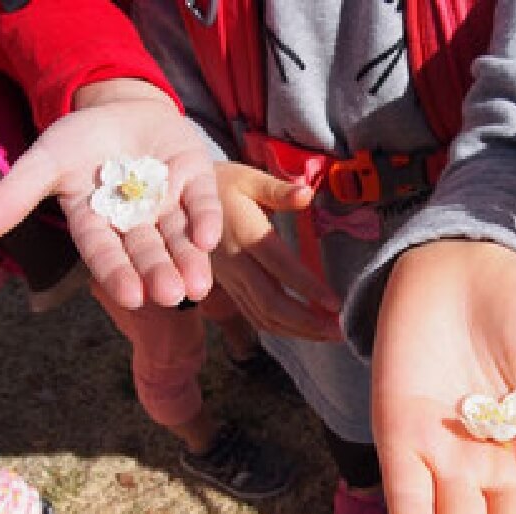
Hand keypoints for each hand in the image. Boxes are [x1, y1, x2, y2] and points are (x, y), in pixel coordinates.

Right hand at [0, 79, 220, 307]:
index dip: (117, 273)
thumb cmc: (80, 140)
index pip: (105, 252)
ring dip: (189, 260)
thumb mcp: (45, 161)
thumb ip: (15, 195)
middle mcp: (136, 221)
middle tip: (171, 296)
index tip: (131, 296)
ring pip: (179, 237)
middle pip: (147, 251)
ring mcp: (168, 202)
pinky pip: (203, 203)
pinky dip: (207, 220)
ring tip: (197, 286)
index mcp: (99, 223)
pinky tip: (210, 240)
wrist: (122, 106)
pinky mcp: (196, 181)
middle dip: (158, 272)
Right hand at [212, 162, 341, 340]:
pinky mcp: (227, 288)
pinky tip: (305, 331)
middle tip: (341, 330)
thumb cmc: (221, 185)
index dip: (308, 288)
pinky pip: (253, 315)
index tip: (336, 304)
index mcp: (244, 233)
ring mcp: (229, 279)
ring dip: (298, 331)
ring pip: (262, 316)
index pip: (281, 267)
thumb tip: (307, 194)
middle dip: (307, 323)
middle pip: (270, 303)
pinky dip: (281, 329)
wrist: (174, 199)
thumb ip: (279, 190)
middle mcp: (235, 262)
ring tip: (331, 334)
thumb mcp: (248, 178)